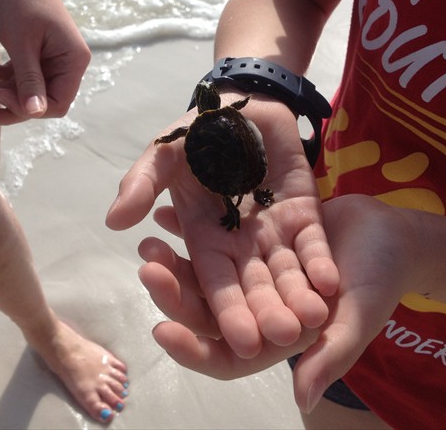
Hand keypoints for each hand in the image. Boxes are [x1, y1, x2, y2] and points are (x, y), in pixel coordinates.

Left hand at [0, 0, 90, 124]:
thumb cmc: (22, 0)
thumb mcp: (22, 43)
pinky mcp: (31, 56)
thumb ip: (29, 80)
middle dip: (2, 106)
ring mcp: (48, 61)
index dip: (28, 107)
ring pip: (18, 90)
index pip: (57, 104)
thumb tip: (35, 114)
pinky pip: (9, 74)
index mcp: (74, 62)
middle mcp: (65, 65)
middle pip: (36, 102)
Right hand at [106, 92, 339, 357]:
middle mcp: (239, 244)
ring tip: (314, 319)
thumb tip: (113, 222)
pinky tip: (332, 284)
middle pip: (255, 287)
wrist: (241, 103)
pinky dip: (321, 263)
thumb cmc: (198, 132)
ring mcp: (274, 231)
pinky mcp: (304, 214)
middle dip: (267, 313)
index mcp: (204, 239)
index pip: (217, 283)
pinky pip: (314, 243)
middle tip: (282, 339)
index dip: (230, 311)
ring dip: (299, 296)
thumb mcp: (164, 154)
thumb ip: (142, 184)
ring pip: (287, 272)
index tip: (243, 343)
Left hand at [136, 194, 417, 412]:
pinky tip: (168, 211)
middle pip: (207, 309)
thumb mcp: (359, 316)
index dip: (194, 347)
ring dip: (176, 259)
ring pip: (205, 273)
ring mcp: (253, 274)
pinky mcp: (254, 243)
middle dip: (175, 293)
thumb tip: (302, 401)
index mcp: (276, 337)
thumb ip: (332, 355)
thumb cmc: (382, 280)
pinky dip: (193, 226)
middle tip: (147, 268)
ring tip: (147, 238)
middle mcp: (258, 308)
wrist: (391, 233)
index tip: (162, 329)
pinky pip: (217, 237)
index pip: (226, 355)